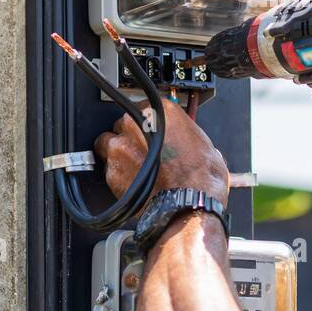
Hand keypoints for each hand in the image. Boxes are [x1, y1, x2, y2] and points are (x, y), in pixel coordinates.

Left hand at [93, 98, 228, 199]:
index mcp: (160, 111)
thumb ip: (185, 136)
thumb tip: (185, 143)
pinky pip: (108, 169)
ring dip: (118, 153)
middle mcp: (136, 124)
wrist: (189, 203)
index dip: (148, 124)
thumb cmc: (200, 176)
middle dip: (132, 137)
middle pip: (123, 124)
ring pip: (107, 144)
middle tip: (145, 152)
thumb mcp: (204, 144)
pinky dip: (118, 175)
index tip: (151, 132)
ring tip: (134, 166)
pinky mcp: (112, 171)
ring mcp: (120, 147)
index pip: (144, 107)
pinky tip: (133, 182)